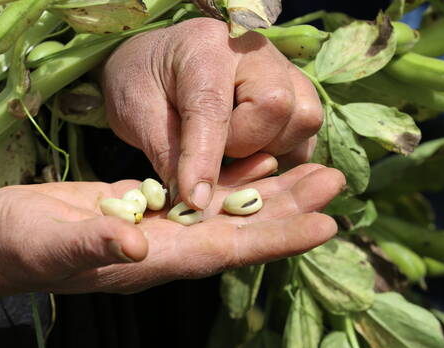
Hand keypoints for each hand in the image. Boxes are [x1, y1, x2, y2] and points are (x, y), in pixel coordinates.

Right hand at [0, 161, 343, 326]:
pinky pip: (197, 194)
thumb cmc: (17, 246)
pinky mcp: (141, 206)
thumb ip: (92, 243)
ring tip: (310, 171)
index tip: (323, 225)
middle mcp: (162, 247)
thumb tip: (135, 242)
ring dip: (268, 193)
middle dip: (287, 210)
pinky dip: (227, 179)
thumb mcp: (48, 243)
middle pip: (237, 229)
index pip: (224, 250)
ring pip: (223, 210)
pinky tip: (252, 165)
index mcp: (150, 261)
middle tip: (334, 183)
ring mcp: (154, 227)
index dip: (274, 240)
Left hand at [102, 18, 322, 209]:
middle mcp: (253, 51)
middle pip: (276, 107)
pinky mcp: (297, 90)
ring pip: (302, 120)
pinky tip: (250, 152)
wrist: (158, 58)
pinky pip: (306, 133)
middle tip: (212, 152)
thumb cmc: (142, 80)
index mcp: (203, 48)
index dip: (204, 160)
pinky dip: (282, 152)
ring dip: (267, 150)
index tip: (195, 200)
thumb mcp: (136, 112)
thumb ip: (166, 152)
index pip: (213, 109)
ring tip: (230, 150)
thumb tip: (193, 202)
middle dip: (244, 145)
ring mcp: (282, 67)